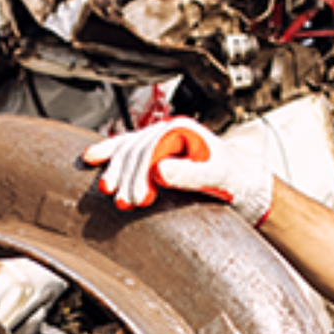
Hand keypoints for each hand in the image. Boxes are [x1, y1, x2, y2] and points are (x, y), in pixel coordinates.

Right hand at [81, 118, 274, 225]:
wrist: (242, 183)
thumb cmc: (234, 178)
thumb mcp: (216, 176)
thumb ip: (190, 173)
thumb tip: (158, 171)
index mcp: (182, 131)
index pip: (151, 149)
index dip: (141, 174)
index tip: (139, 198)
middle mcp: (167, 132)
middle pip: (135, 150)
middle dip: (127, 177)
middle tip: (125, 202)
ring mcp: (159, 142)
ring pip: (127, 150)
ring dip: (116, 170)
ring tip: (108, 191)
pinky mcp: (154, 155)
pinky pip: (126, 149)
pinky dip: (109, 154)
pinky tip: (91, 158)